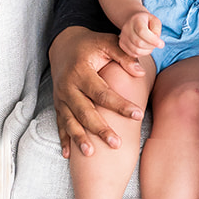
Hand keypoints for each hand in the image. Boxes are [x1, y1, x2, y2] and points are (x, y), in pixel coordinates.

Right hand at [50, 26, 147, 158]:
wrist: (63, 44)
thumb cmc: (90, 45)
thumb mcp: (107, 43)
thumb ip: (124, 56)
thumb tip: (140, 72)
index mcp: (81, 72)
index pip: (102, 92)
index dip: (120, 104)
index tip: (137, 115)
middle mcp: (68, 87)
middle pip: (85, 111)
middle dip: (100, 129)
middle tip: (116, 143)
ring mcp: (61, 97)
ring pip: (70, 121)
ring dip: (79, 138)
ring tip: (91, 153)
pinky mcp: (57, 104)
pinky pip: (59, 124)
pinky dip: (63, 139)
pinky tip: (68, 155)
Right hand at [119, 11, 163, 58]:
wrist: (133, 21)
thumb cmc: (147, 21)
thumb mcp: (155, 21)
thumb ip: (157, 29)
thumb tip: (156, 41)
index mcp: (136, 20)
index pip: (142, 32)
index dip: (153, 40)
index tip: (162, 44)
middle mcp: (127, 28)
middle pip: (139, 43)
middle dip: (151, 46)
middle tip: (157, 44)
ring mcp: (123, 37)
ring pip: (136, 50)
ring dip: (147, 51)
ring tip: (151, 45)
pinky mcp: (122, 44)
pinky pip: (133, 54)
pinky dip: (142, 54)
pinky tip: (145, 48)